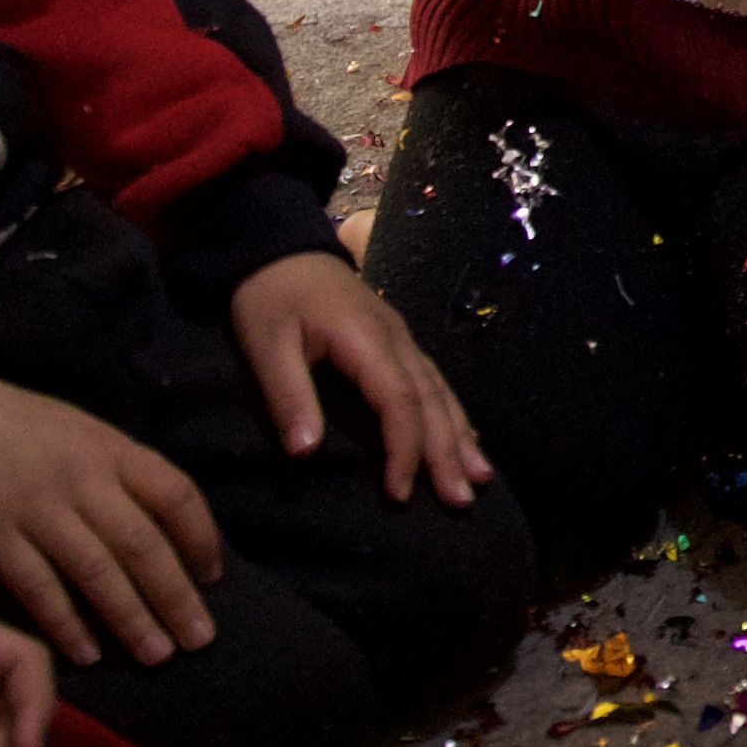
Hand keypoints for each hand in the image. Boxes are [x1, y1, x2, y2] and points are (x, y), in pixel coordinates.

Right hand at [0, 362, 223, 664]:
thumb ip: (112, 469)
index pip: (176, 494)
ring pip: (99, 571)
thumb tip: (154, 518)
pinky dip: (66, 623)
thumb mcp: (75, 428)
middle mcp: (82, 478)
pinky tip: (86, 653)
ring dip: (131, 617)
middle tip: (199, 638)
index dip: (201, 538)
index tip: (213, 577)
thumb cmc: (4, 419)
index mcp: (109, 447)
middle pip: (144, 543)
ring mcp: (37, 508)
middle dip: (176, 595)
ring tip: (157, 655)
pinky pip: (38, 588)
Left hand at [228, 246, 487, 506]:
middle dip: (447, 453)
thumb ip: (289, 395)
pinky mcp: (397, 339)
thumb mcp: (266, 343)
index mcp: (366, 340)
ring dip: (460, 436)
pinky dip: (454, 413)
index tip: (400, 494)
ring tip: (479, 478)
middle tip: (462, 501)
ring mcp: (401, 337)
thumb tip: (305, 454)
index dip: (404, 450)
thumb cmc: (269, 295)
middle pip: (431, 401)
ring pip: (441, 391)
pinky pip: (435, 381)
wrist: (277, 245)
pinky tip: (466, 437)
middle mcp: (396, 339)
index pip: (398, 402)